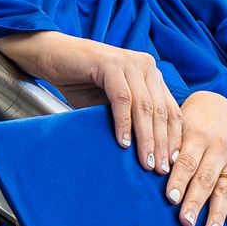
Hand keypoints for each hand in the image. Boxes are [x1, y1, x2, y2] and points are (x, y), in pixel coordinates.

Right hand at [0, 31, 180, 173]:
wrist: (53, 57)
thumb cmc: (82, 82)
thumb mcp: (111, 104)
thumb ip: (130, 120)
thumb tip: (147, 154)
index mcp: (151, 75)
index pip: (170, 109)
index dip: (173, 137)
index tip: (172, 162)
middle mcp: (145, 66)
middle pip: (160, 110)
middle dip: (161, 142)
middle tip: (160, 169)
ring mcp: (128, 63)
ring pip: (143, 106)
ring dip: (145, 137)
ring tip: (145, 161)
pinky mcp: (110, 64)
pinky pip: (121, 98)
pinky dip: (123, 122)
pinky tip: (123, 142)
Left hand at [163, 91, 226, 225]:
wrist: (222, 106)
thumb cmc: (194, 121)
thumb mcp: (180, 125)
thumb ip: (171, 147)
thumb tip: (156, 171)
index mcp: (199, 134)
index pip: (187, 161)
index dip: (179, 180)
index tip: (171, 198)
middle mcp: (220, 147)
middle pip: (206, 178)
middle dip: (196, 201)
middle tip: (186, 221)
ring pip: (226, 188)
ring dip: (218, 213)